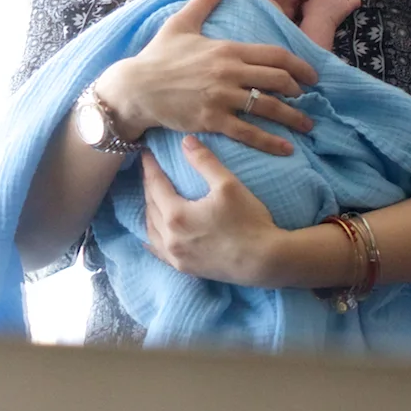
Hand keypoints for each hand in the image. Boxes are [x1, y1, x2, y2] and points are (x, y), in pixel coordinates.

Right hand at [97, 0, 316, 157]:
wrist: (136, 88)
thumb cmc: (158, 56)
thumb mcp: (181, 24)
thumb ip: (203, 2)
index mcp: (227, 49)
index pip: (275, 55)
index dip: (299, 66)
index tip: (312, 76)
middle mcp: (229, 72)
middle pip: (278, 80)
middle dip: (299, 91)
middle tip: (308, 99)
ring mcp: (222, 97)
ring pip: (268, 107)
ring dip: (294, 117)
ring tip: (307, 125)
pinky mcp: (212, 120)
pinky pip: (248, 132)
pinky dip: (271, 142)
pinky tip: (287, 149)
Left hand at [139, 139, 287, 285]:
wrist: (265, 261)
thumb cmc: (249, 221)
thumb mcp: (228, 185)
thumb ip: (204, 161)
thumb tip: (186, 141)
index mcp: (176, 215)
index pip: (155, 185)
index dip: (150, 167)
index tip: (146, 153)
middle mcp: (170, 238)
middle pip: (150, 207)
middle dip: (148, 186)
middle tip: (150, 171)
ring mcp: (176, 256)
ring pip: (151, 230)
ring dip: (149, 211)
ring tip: (152, 198)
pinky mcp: (185, 269)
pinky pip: (159, 252)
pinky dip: (152, 239)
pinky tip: (149, 237)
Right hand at [299, 0, 360, 41]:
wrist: (319, 23)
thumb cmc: (309, 15)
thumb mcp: (304, 4)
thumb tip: (308, 0)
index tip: (323, 2)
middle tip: (334, 3)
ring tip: (346, 1)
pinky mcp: (347, 6)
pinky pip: (356, 1)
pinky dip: (356, 3)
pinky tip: (354, 6)